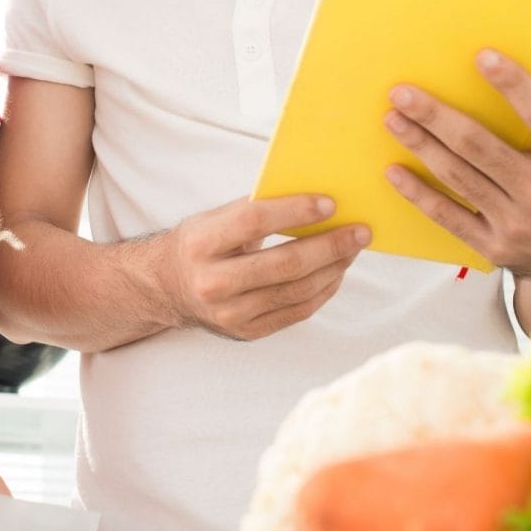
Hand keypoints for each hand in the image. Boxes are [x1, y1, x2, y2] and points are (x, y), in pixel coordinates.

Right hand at [160, 195, 369, 340]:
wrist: (169, 287)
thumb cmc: (201, 243)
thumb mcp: (215, 218)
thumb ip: (257, 208)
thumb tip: (315, 198)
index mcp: (201, 244)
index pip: (254, 222)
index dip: (296, 212)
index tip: (331, 203)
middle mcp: (212, 283)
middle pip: (285, 264)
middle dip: (330, 246)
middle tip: (361, 231)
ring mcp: (230, 314)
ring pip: (297, 290)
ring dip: (334, 268)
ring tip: (353, 249)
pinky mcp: (247, 332)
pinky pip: (297, 312)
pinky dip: (323, 290)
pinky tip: (336, 272)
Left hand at [383, 46, 530, 284]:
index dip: (515, 88)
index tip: (483, 58)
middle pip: (482, 149)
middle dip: (438, 119)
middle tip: (401, 92)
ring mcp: (514, 223)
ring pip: (459, 179)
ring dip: (421, 148)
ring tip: (392, 118)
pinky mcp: (492, 246)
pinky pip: (449, 218)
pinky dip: (420, 196)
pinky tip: (392, 171)